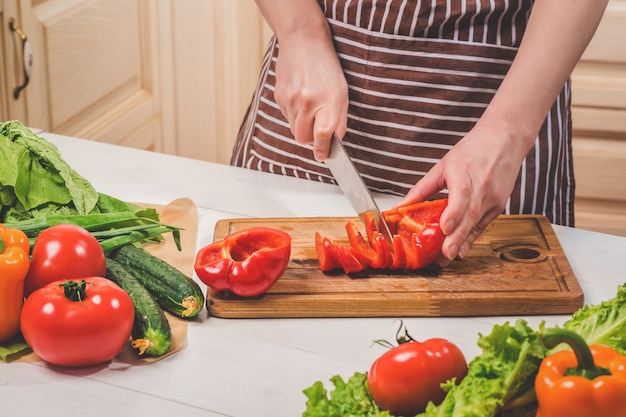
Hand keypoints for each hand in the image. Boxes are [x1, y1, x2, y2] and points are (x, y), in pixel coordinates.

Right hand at [273, 33, 348, 160]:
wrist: (303, 41)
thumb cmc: (326, 66)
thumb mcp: (342, 91)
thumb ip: (340, 119)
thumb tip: (336, 140)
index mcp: (328, 100)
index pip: (323, 134)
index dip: (322, 149)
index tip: (322, 157)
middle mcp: (308, 100)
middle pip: (303, 138)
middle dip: (310, 140)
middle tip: (317, 132)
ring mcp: (291, 98)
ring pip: (293, 129)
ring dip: (302, 127)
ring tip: (310, 109)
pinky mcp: (279, 95)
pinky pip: (286, 117)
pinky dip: (294, 115)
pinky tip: (300, 99)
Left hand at [398, 124, 528, 262]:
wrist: (504, 140)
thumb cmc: (472, 151)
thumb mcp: (443, 166)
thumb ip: (421, 189)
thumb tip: (399, 208)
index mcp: (465, 171)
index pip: (462, 194)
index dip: (454, 212)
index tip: (445, 228)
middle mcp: (482, 185)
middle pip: (470, 214)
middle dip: (458, 236)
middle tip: (446, 254)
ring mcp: (493, 197)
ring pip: (477, 223)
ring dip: (463, 241)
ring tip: (448, 257)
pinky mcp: (499, 205)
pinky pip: (482, 225)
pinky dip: (470, 238)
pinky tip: (460, 250)